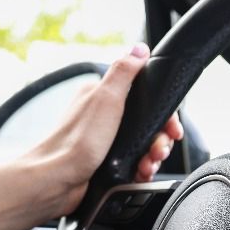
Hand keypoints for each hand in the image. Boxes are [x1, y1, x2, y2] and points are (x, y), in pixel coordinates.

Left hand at [23, 43, 183, 216]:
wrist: (56, 182)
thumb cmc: (76, 142)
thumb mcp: (105, 99)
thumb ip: (124, 72)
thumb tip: (140, 48)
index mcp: (103, 96)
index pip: (146, 98)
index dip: (164, 114)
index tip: (172, 129)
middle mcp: (104, 116)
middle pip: (149, 124)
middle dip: (160, 139)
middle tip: (158, 150)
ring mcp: (106, 140)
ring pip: (143, 145)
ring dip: (152, 156)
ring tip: (148, 165)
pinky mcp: (106, 162)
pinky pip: (134, 163)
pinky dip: (141, 169)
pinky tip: (140, 174)